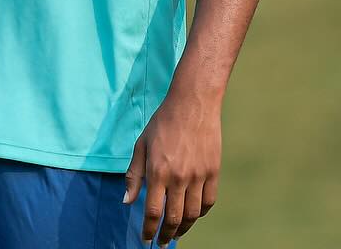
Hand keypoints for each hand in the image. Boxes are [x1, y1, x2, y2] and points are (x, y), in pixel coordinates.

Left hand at [123, 88, 221, 244]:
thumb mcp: (141, 146)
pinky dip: (200, 213)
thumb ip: (133, 175)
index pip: (152, 211)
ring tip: (176, 234)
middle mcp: (178, 177)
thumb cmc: (162, 123)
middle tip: (161, 242)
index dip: (148, 229)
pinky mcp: (213, 172)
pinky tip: (193, 215)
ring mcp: (198, 176)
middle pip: (174, 218)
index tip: (145, 239)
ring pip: (192, 214)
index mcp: (157, 171)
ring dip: (184, 229)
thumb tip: (127, 201)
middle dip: (166, 235)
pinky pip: (208, 202)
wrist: (192, 104)